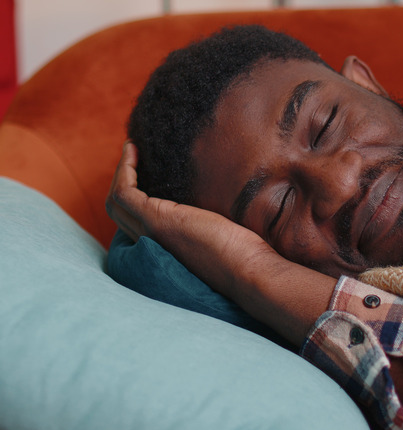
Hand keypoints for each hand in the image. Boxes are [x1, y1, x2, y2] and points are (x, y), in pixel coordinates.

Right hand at [106, 142, 334, 344]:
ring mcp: (152, 234)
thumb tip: (227, 208)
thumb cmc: (249, 258)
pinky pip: (124, 191)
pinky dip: (124, 169)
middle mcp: (153, 246)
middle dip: (123, 183)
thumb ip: (214, 224)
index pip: (136, 227)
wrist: (252, 273)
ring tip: (132, 150)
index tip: (145, 176)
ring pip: (117, 202)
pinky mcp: (157, 221)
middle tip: (134, 158)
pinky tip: (134, 150)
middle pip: (119, 214)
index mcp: (167, 252)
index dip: (135, 200)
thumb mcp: (225, 236)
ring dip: (121, 172)